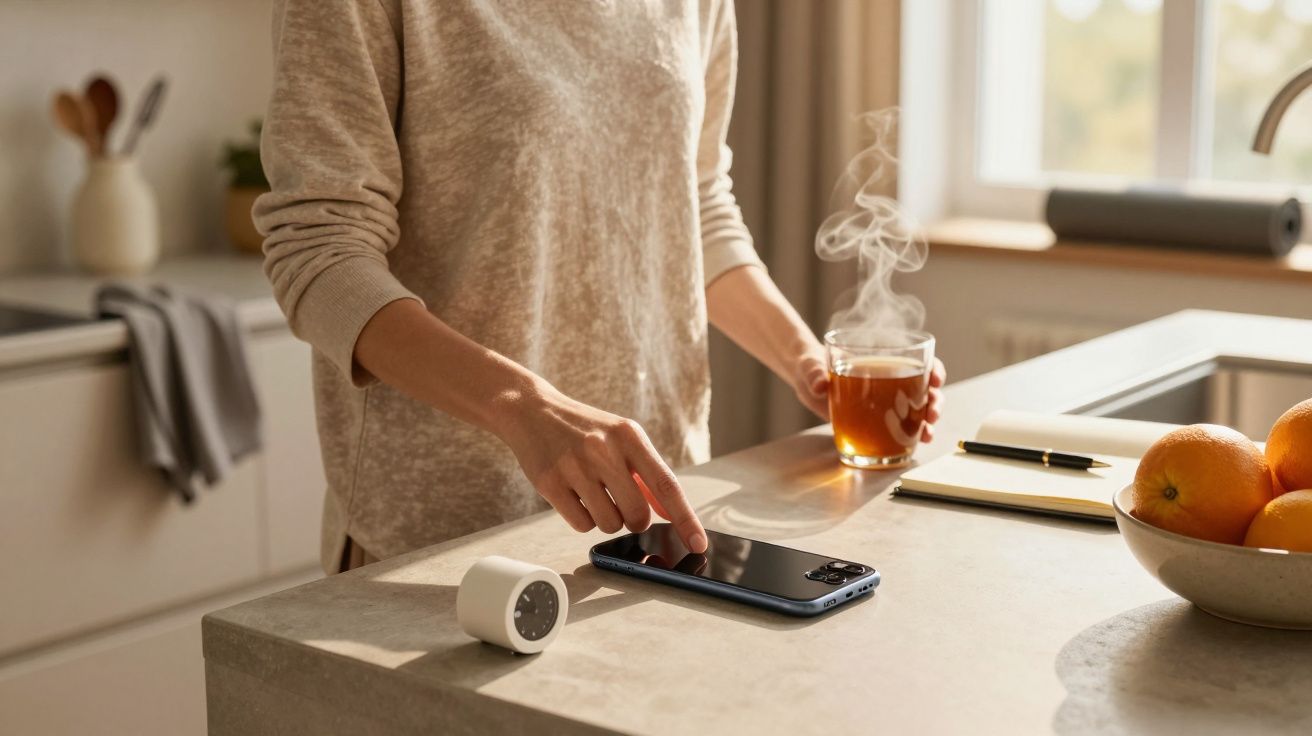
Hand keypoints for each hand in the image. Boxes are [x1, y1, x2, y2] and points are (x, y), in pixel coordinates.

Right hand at [496, 386, 707, 552]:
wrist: (532, 411)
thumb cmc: (585, 430)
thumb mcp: (622, 438)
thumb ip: (648, 475)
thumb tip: (673, 514)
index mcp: (629, 436)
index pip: (666, 485)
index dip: (686, 519)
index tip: (699, 544)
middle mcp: (603, 450)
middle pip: (637, 516)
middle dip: (634, 520)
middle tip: (621, 502)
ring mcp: (574, 467)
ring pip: (609, 524)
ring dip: (606, 519)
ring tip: (593, 493)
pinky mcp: (549, 483)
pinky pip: (581, 525)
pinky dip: (583, 519)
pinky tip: (574, 495)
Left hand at [792, 346, 946, 443]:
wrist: (804, 382)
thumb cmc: (811, 365)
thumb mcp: (810, 365)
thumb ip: (814, 373)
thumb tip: (820, 385)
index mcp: (880, 360)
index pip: (917, 359)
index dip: (932, 368)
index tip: (935, 379)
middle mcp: (889, 380)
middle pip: (924, 387)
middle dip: (934, 400)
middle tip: (932, 413)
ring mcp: (885, 401)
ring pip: (917, 408)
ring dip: (928, 420)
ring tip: (928, 433)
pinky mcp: (876, 419)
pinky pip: (900, 426)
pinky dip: (912, 434)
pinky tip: (918, 442)